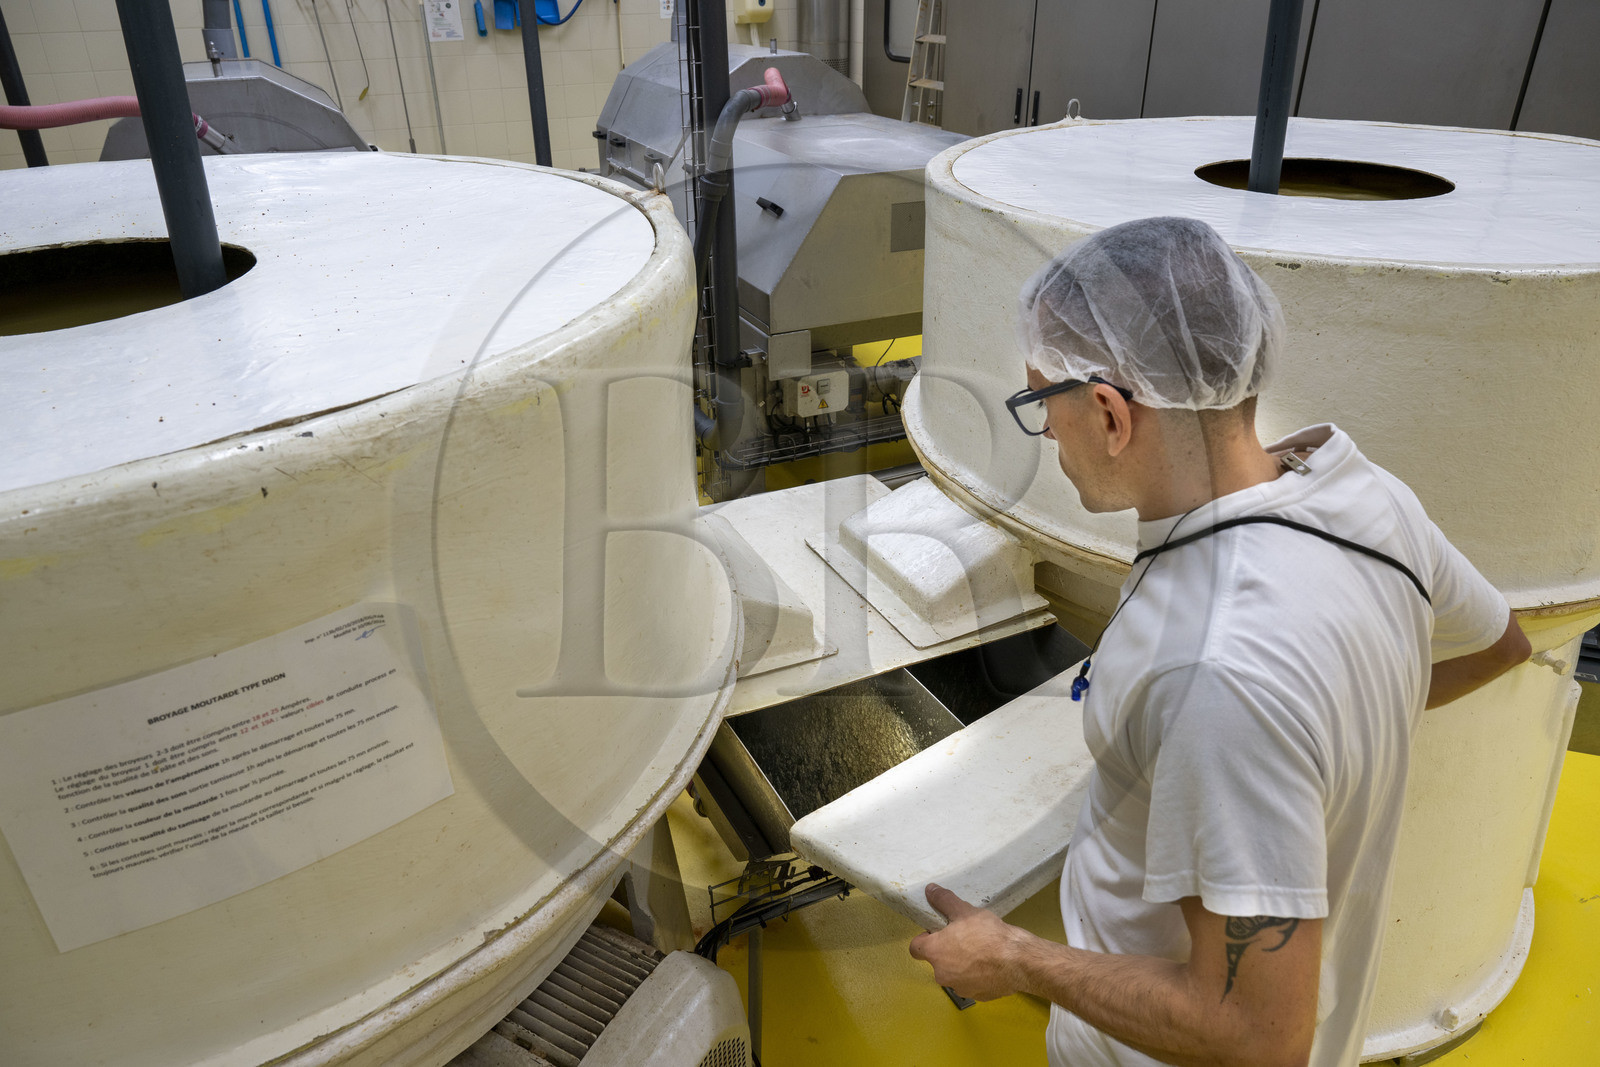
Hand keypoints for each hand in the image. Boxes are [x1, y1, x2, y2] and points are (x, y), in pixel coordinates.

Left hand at [907, 883, 1030, 1000]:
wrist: (1016, 961)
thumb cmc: (988, 935)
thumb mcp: (965, 910)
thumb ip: (943, 900)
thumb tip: (930, 890)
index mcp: (934, 953)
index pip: (915, 948)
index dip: (924, 938)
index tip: (938, 932)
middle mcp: (942, 974)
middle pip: (937, 961)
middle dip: (947, 951)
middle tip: (965, 937)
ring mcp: (960, 987)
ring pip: (955, 974)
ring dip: (962, 964)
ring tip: (981, 951)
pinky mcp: (978, 996)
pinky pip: (972, 983)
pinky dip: (978, 976)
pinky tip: (991, 965)